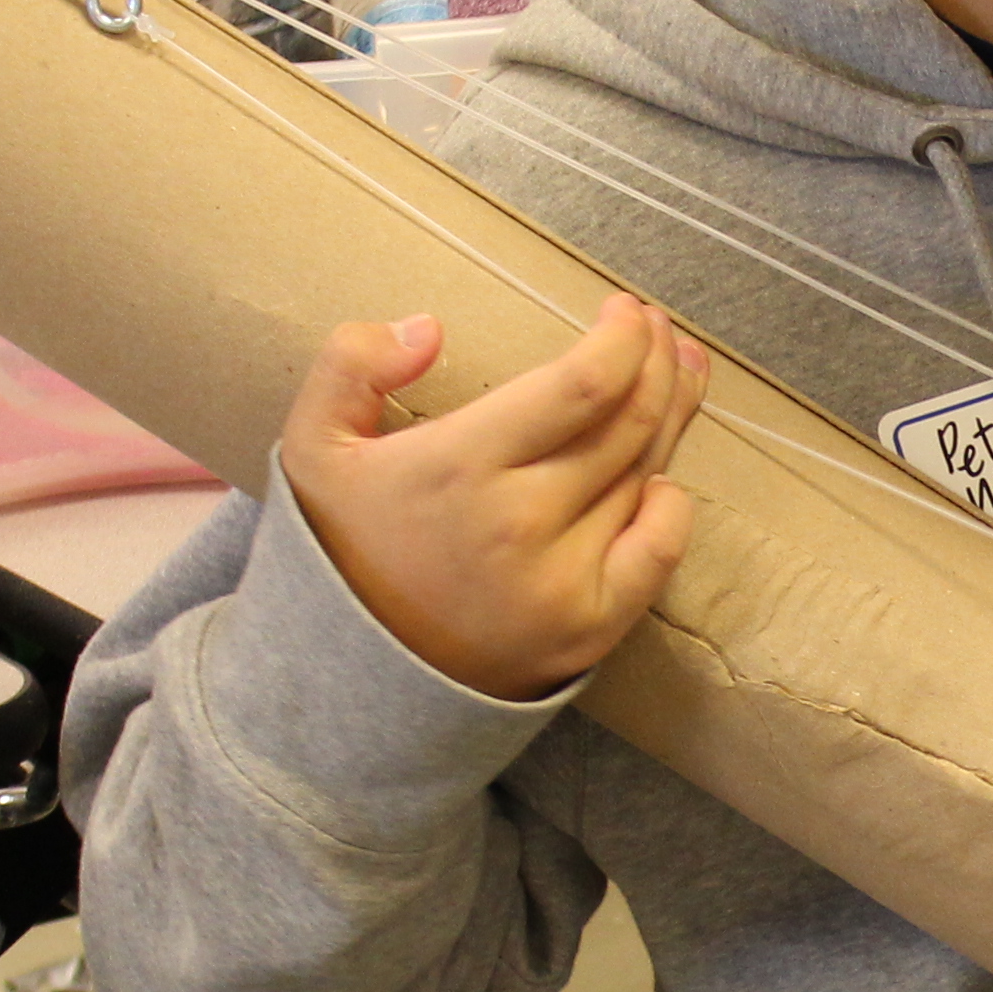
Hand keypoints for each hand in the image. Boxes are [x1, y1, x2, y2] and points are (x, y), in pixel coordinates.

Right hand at [280, 296, 708, 699]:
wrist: (353, 679)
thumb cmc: (342, 548)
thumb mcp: (313, 446)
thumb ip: (350, 364)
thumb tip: (429, 326)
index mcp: (460, 464)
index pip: (583, 385)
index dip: (624, 338)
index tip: (626, 311)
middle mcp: (522, 521)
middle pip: (629, 422)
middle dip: (658, 362)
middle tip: (660, 331)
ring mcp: (563, 580)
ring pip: (646, 475)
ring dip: (672, 416)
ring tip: (679, 374)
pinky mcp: (589, 628)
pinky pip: (659, 552)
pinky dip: (672, 505)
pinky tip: (663, 474)